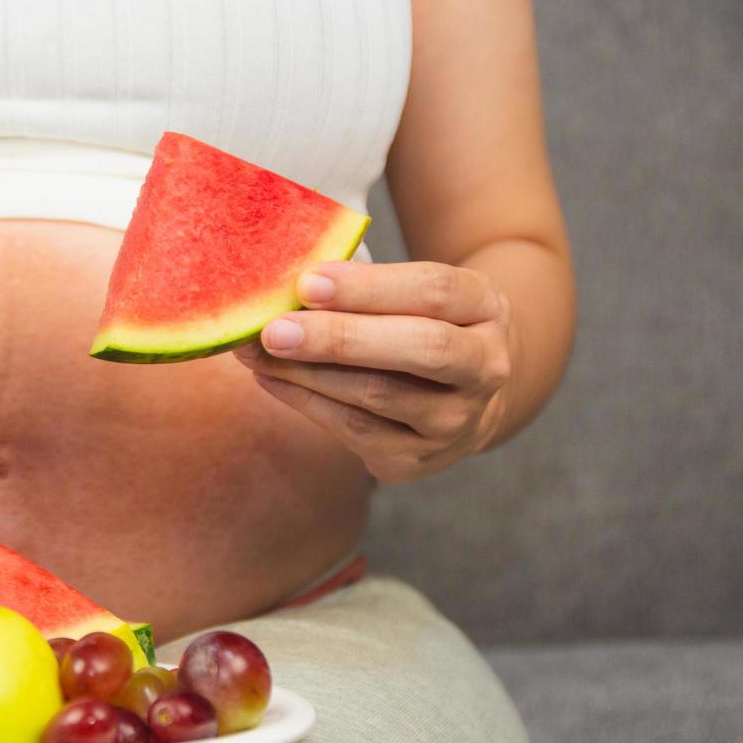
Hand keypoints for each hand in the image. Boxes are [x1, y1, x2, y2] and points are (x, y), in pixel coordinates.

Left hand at [237, 261, 512, 483]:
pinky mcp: (416, 460)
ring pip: (378, 395)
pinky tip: (270, 377)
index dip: (369, 288)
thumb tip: (290, 283)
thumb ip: (368, 287)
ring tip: (256, 350)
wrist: (459, 395)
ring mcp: (456, 422)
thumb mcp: (415, 293)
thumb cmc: (419, 325)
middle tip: (275, 329)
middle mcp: (484, 368)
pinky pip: (352, 430)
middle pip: (420, 349)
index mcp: (486, 309)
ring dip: (307, 372)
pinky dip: (304, 400)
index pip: (434, 292)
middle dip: (340, 338)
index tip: (308, 282)